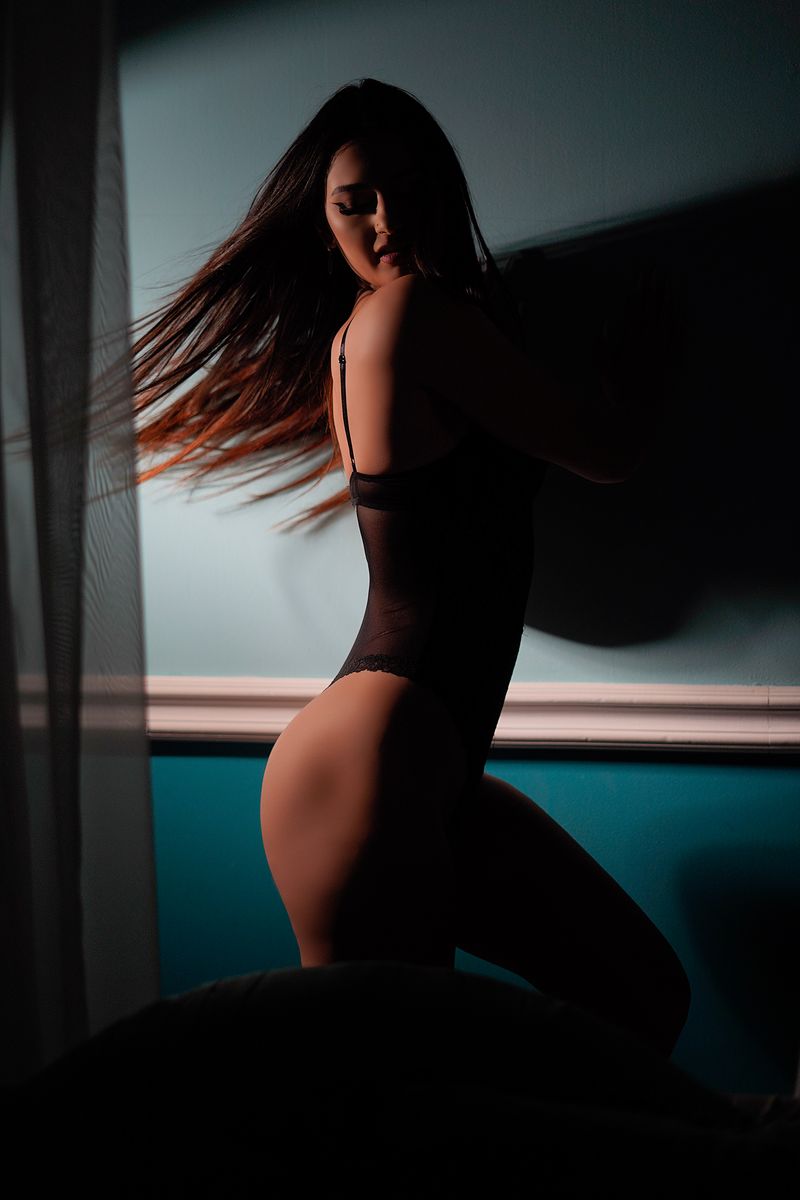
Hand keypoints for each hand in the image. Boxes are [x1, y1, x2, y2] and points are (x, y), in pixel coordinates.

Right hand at [598, 266, 676, 395]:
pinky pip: (680, 335)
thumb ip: (602, 350)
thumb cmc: (619, 395)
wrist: (641, 414)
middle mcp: (650, 342)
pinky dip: (681, 319)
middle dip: (655, 287)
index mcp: (631, 342)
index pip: (636, 309)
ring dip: (670, 298)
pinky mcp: (675, 359)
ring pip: (668, 318)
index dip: (639, 290)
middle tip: (658, 269)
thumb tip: (603, 327)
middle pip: (654, 308)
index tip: (641, 274)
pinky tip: (682, 308)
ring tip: (671, 281)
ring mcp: (664, 349)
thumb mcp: (603, 373)